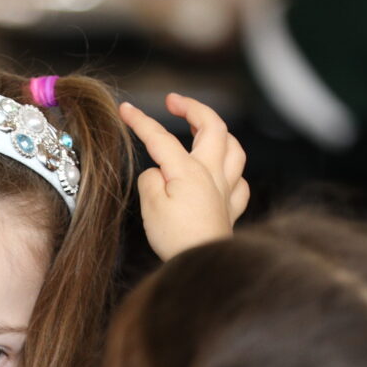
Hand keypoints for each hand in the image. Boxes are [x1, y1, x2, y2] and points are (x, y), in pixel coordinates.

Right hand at [124, 94, 249, 259]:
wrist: (203, 264)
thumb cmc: (177, 239)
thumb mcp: (151, 207)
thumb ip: (151, 181)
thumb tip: (157, 173)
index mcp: (188, 170)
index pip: (161, 137)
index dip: (141, 121)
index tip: (126, 109)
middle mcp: (211, 174)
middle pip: (213, 127)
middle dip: (193, 107)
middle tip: (174, 101)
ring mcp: (225, 190)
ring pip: (234, 149)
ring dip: (220, 132)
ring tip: (204, 128)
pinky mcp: (230, 209)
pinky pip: (240, 182)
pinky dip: (233, 171)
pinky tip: (224, 173)